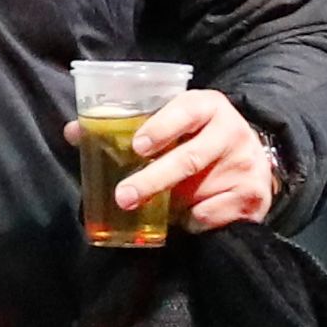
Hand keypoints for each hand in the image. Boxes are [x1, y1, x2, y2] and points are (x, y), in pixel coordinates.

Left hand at [95, 89, 279, 231]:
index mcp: (208, 106)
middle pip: (190, 158)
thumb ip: (128, 127)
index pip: (187, 109)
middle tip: (124, 196)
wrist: (252, 163)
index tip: (138, 146)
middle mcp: (231, 131)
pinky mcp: (253, 196)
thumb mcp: (170, 126)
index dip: (162, 125)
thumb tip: (73, 132)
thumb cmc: (196, 139)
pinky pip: (210, 215)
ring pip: (199, 190)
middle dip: (153, 179)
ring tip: (150, 209)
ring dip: (170, 204)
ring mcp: (245, 165)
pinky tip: (187, 216)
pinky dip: (192, 220)